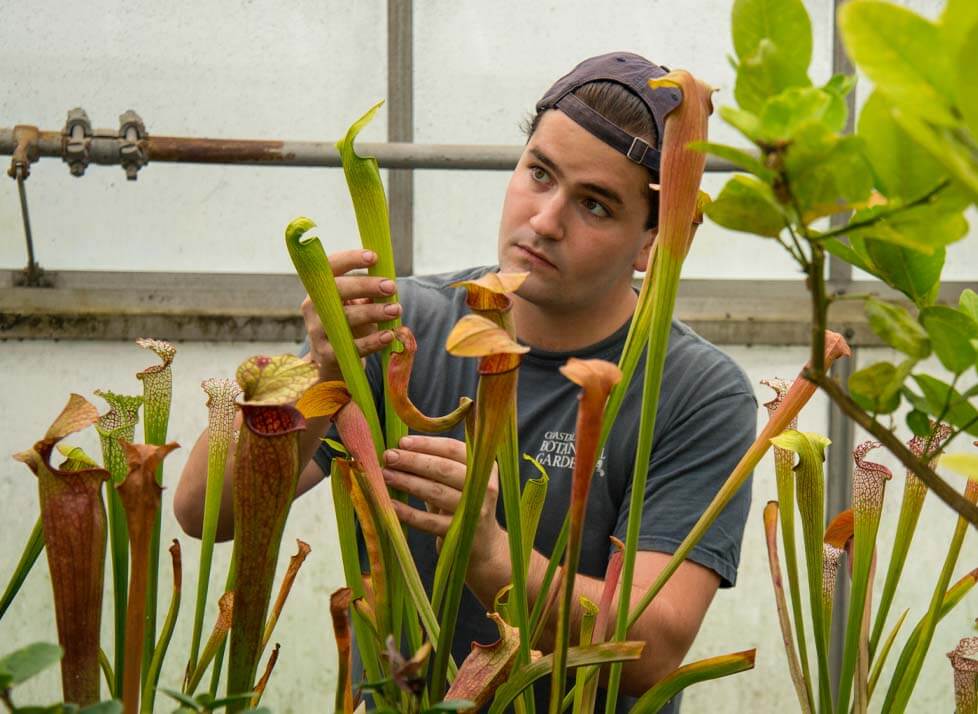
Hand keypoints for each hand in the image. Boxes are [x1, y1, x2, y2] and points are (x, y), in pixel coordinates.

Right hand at [301, 249, 401, 381]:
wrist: (332, 361)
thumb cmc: (348, 323)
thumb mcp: (353, 304)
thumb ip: (366, 292)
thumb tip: (388, 282)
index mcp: (320, 288)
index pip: (329, 267)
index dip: (350, 259)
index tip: (374, 257)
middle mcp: (313, 307)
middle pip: (336, 290)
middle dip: (366, 286)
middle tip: (391, 287)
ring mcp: (317, 331)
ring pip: (346, 318)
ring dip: (374, 312)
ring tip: (396, 309)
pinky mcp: (327, 354)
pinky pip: (352, 346)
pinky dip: (373, 341)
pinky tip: (389, 335)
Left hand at [382, 435, 507, 572]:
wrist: (482, 544)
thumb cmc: (461, 503)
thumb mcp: (457, 480)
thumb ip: (436, 463)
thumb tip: (399, 448)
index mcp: (484, 466)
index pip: (453, 449)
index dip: (427, 444)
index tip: (402, 442)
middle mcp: (483, 487)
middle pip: (444, 469)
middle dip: (413, 461)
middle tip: (389, 456)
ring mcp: (473, 511)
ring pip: (436, 492)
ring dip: (408, 482)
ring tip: (386, 475)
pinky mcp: (459, 534)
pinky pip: (428, 521)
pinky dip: (407, 512)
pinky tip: (390, 505)